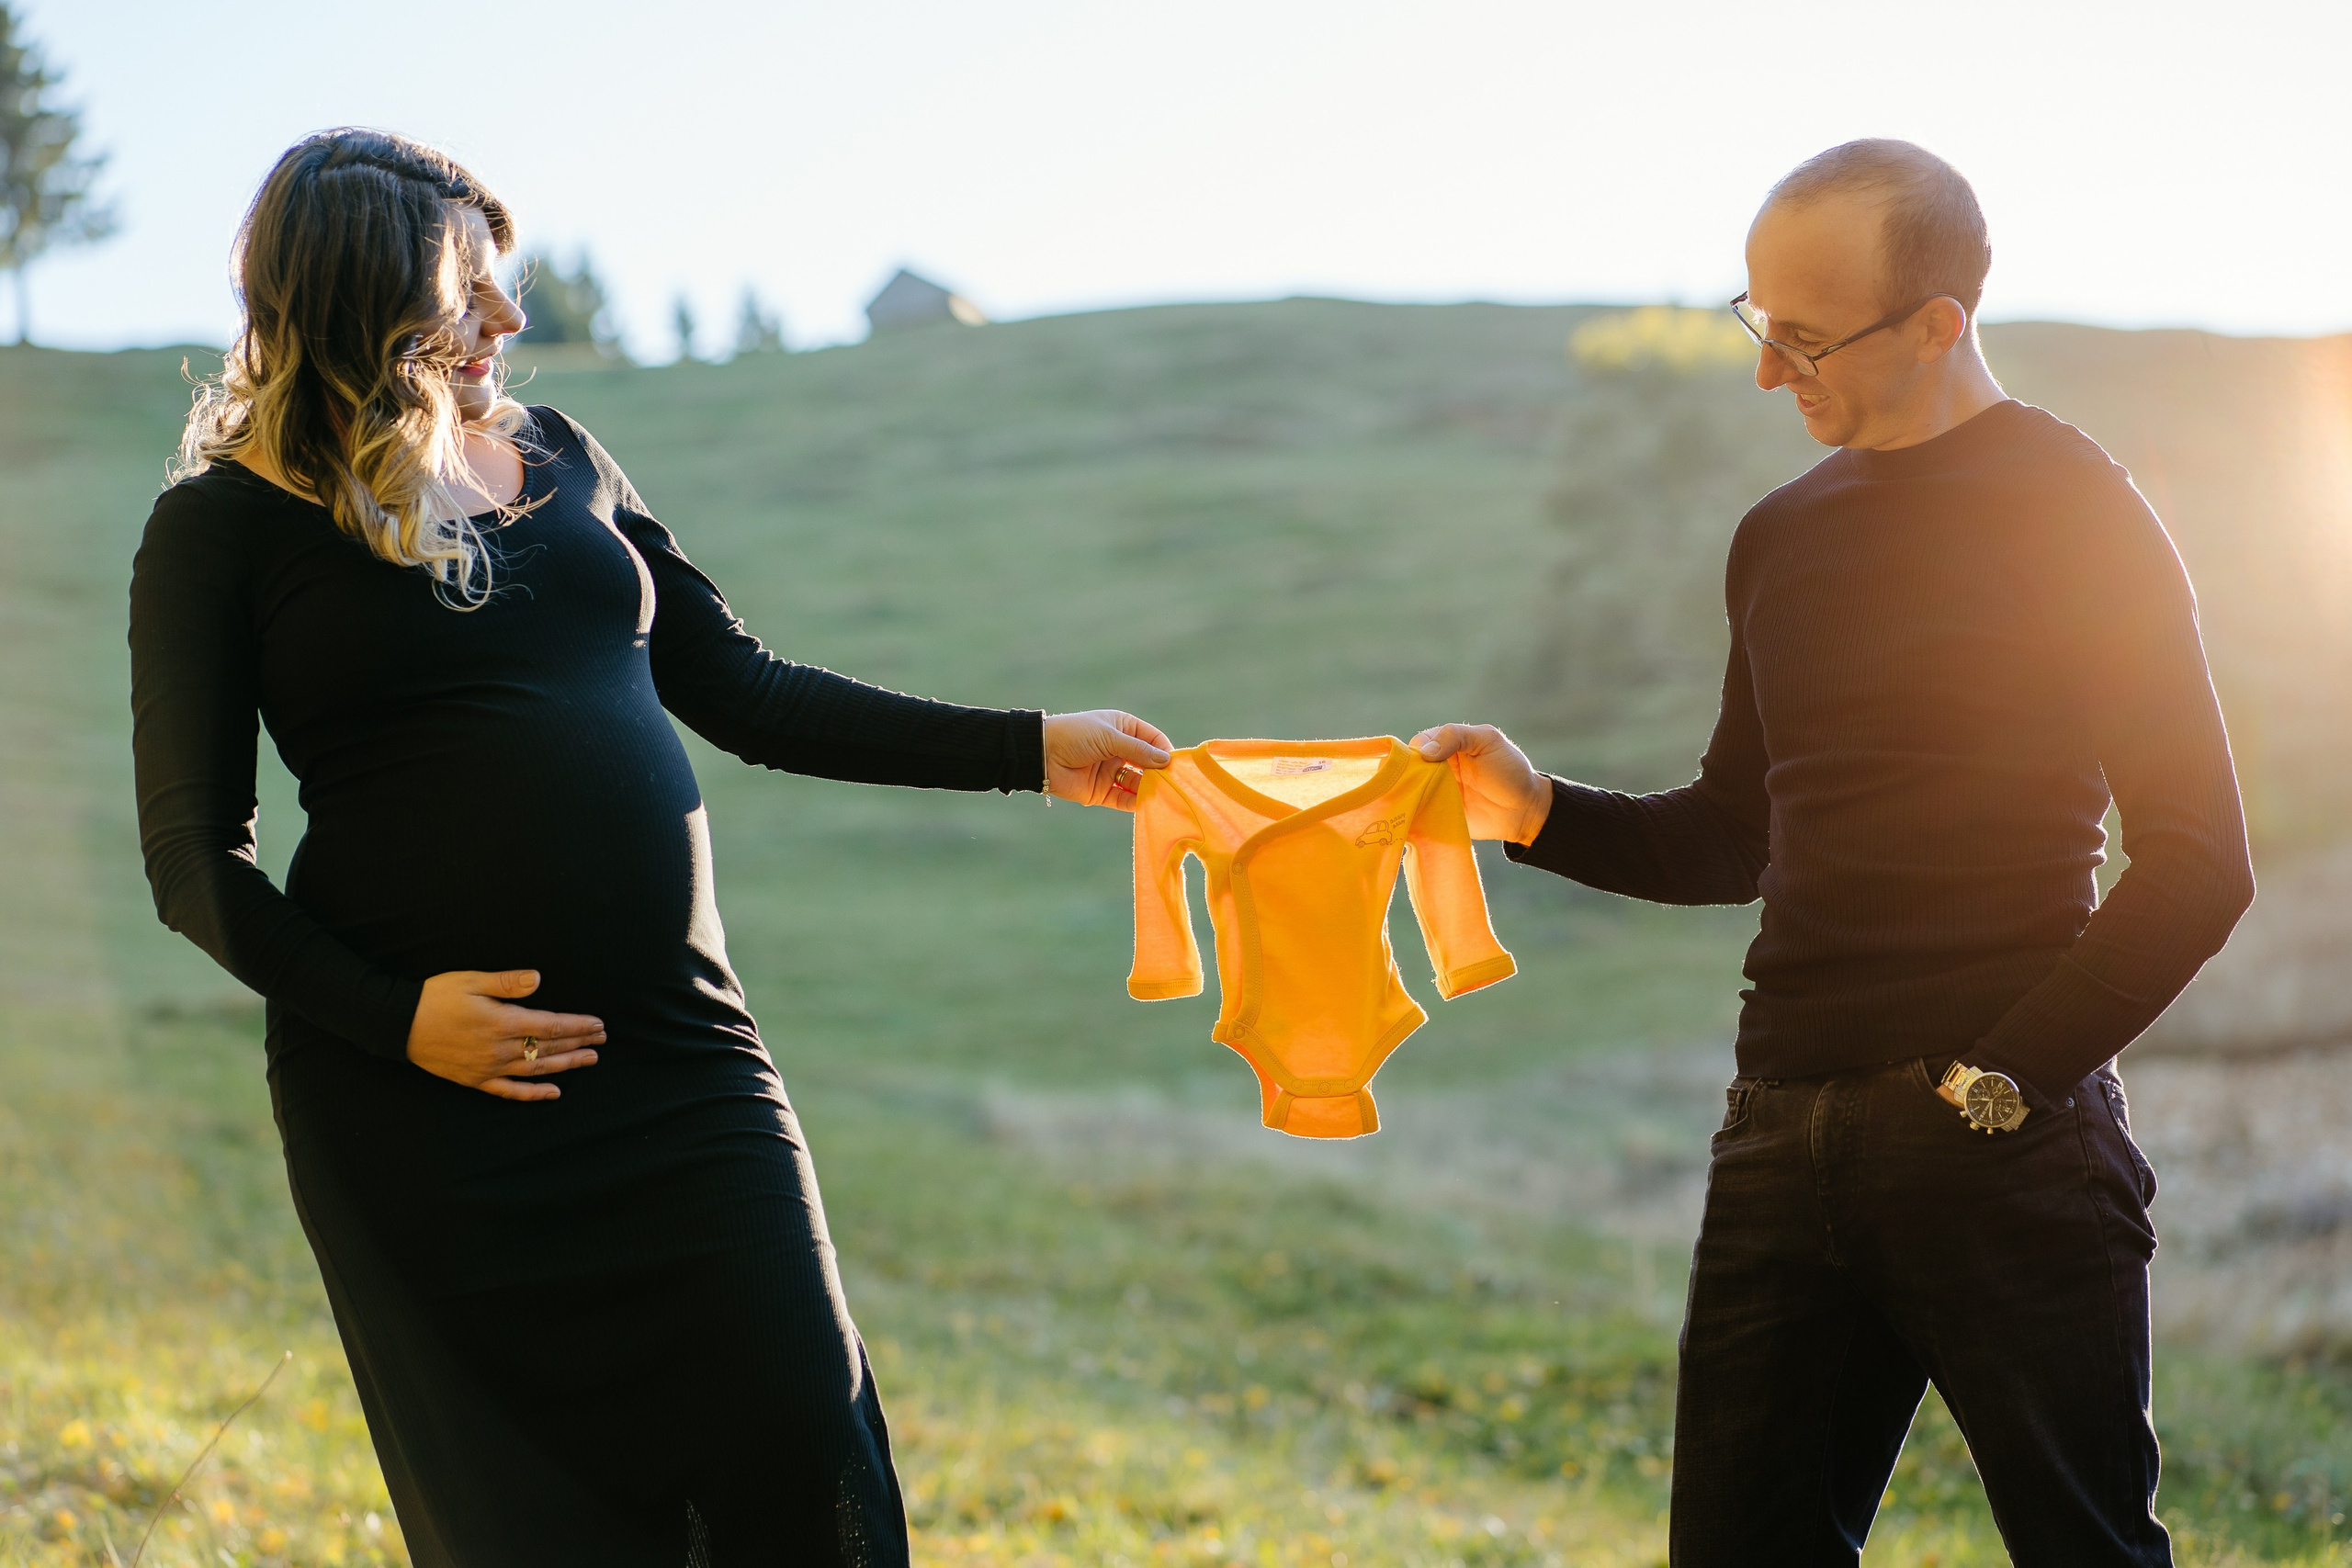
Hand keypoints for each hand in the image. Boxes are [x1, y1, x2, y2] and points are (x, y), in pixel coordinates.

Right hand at [405, 970, 604, 1100]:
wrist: (398, 1024)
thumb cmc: (435, 997)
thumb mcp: (471, 981)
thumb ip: (508, 982)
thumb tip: (539, 979)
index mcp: (502, 1022)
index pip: (550, 1025)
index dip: (577, 1025)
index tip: (598, 1024)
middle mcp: (499, 1049)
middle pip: (548, 1047)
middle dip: (578, 1042)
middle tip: (602, 1039)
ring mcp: (489, 1068)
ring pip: (536, 1069)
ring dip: (566, 1065)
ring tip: (590, 1060)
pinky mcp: (476, 1080)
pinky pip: (510, 1091)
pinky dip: (534, 1093)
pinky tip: (554, 1093)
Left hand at [1044, 710, 1174, 809]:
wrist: (1041, 754)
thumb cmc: (1075, 735)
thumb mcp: (1109, 737)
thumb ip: (1138, 750)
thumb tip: (1166, 761)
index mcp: (1123, 729)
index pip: (1153, 740)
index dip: (1165, 751)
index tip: (1176, 765)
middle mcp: (1120, 750)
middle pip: (1148, 764)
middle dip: (1160, 773)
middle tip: (1174, 784)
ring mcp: (1111, 771)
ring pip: (1138, 783)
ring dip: (1150, 790)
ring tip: (1163, 797)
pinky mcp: (1102, 791)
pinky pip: (1123, 799)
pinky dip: (1135, 803)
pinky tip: (1147, 805)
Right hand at [1410, 723, 1552, 842]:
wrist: (1524, 811)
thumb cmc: (1509, 771)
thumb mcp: (1487, 741)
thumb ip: (1456, 736)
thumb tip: (1424, 751)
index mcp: (1448, 745)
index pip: (1419, 743)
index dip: (1415, 751)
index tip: (1423, 762)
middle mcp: (1437, 767)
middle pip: (1408, 767)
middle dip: (1405, 775)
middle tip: (1410, 785)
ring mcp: (1435, 791)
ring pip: (1408, 790)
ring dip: (1404, 795)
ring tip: (1404, 802)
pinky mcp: (1436, 814)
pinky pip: (1416, 812)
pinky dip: (1408, 814)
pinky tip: (1404, 816)